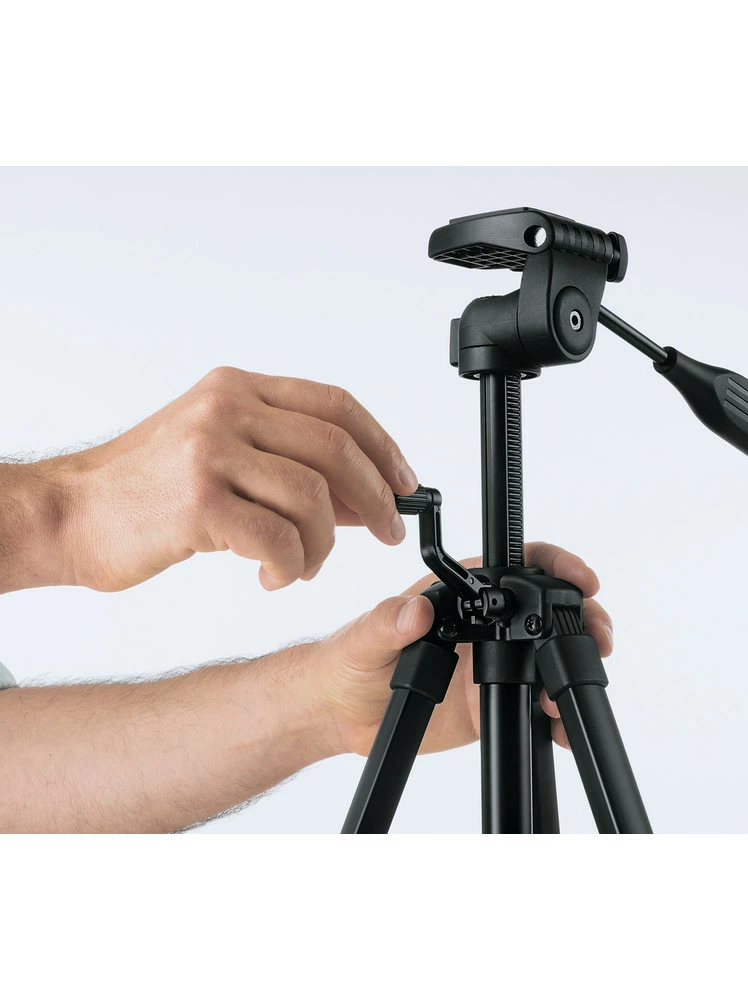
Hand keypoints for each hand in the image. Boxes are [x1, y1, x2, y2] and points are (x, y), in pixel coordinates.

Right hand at [38, 367, 418, 591]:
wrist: (69, 514)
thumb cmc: (147, 491)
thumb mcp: (223, 457)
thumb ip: (290, 467)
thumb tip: (364, 496)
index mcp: (238, 390)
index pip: (336, 406)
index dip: (382, 446)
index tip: (404, 483)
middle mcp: (227, 410)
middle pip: (337, 449)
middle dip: (376, 498)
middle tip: (387, 533)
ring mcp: (211, 451)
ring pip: (314, 497)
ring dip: (324, 545)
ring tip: (304, 565)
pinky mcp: (199, 501)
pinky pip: (279, 538)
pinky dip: (292, 566)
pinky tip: (273, 576)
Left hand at [317, 542, 613, 756]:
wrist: (342, 714)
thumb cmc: (349, 661)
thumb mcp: (365, 637)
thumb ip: (388, 620)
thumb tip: (415, 610)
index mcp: (460, 592)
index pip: (519, 565)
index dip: (556, 565)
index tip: (580, 578)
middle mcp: (486, 623)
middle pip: (549, 608)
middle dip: (583, 617)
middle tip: (597, 635)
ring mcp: (495, 660)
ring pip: (551, 655)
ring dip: (573, 665)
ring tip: (569, 691)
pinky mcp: (494, 699)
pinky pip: (535, 702)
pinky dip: (553, 713)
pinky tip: (557, 725)